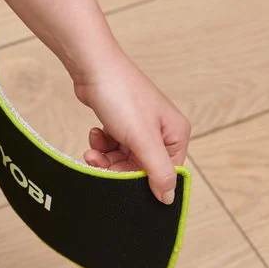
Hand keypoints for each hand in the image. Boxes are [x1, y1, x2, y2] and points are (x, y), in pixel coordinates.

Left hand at [74, 51, 190, 203]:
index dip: (142, 182)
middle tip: (98, 164)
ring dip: (105, 159)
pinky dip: (101, 145)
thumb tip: (169, 199)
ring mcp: (141, 128)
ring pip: (124, 159)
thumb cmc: (121, 96)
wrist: (92, 68)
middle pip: (141, 168)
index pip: (165, 174)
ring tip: (92, 150)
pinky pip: (113, 147)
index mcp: (176, 134)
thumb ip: (158, 171)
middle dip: (117, 169)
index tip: (121, 182)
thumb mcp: (142, 139)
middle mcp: (162, 132)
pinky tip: (95, 134)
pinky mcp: (121, 124)